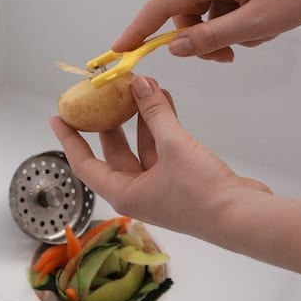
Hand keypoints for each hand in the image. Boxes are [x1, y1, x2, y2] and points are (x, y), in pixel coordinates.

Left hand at [50, 75, 270, 240]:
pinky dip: (163, 125)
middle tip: (100, 97)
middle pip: (114, 153)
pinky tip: (165, 101)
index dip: (69, 140)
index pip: (84, 163)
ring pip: (143, 146)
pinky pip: (165, 147)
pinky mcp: (183, 179)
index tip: (56, 119)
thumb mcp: (172, 145)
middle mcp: (138, 191)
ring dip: (141, 118)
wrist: (244, 216)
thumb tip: (139, 84)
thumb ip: (154, 112)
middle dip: (108, 122)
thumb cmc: (200, 191)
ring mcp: (161, 186)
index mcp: (123, 192)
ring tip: (138, 88)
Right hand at [112, 0, 300, 61]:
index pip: (161, 5)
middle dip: (200, 39)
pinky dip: (239, 21)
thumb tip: (173, 47)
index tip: (119, 50)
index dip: (138, 29)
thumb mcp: (255, 23)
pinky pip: (226, 5)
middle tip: (227, 57)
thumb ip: (210, 37)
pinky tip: (266, 25)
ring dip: (225, 32)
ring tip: (258, 36)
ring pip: (208, 13)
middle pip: (186, 12)